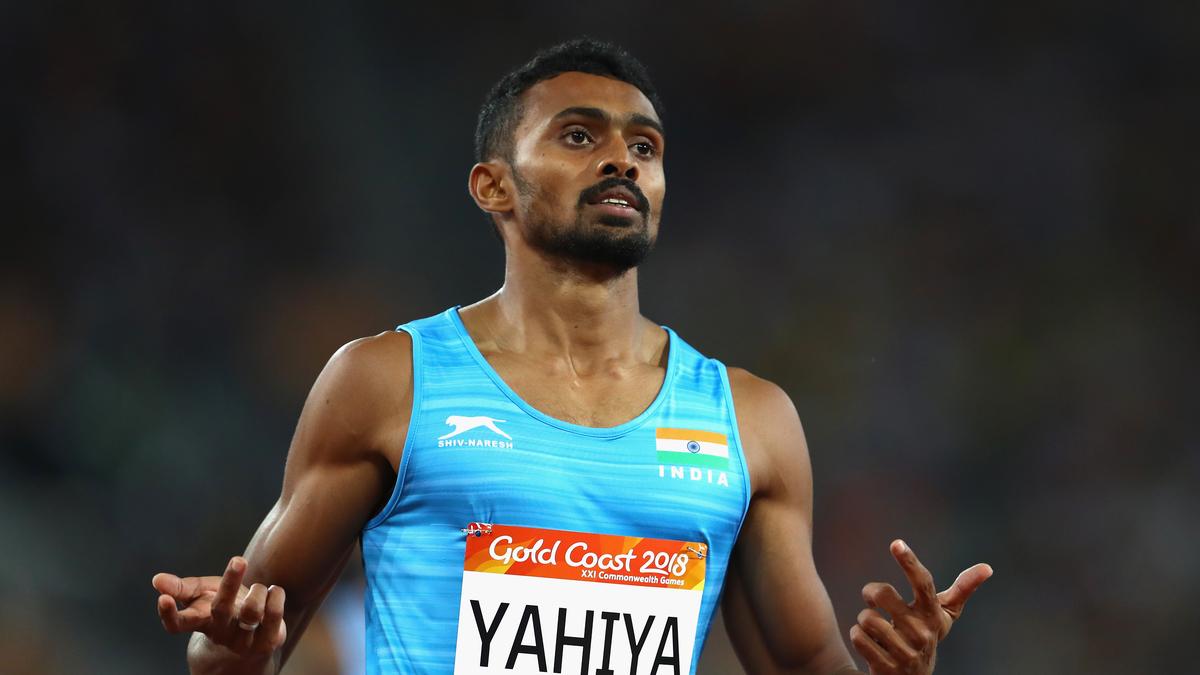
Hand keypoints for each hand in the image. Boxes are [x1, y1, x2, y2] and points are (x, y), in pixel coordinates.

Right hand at [152, 556, 286, 655]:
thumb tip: (156, 580)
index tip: (163, 597)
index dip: (168, 614)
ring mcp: (244, 640)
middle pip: (221, 609)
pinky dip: (275, 595)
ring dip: (257, 590)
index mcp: (200, 621)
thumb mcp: (201, 594)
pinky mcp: (267, 641)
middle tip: (238, 559)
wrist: (252, 631)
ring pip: (252, 611)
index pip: (178, 625)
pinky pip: (274, 614)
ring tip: (257, 587)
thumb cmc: (221, 605)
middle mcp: (220, 632)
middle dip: (231, 584)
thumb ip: (181, 587)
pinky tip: (273, 591)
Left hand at [849, 540, 991, 674]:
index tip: (896, 543)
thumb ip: (962, 589)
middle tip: (875, 600)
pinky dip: (858, 636)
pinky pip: (858, 637)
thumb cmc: (925, 634)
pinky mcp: (886, 667)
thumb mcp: (943, 614)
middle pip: (882, 594)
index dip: (909, 562)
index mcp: (933, 614)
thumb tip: (987, 568)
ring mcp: (905, 652)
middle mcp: (922, 633)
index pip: (923, 583)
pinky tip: (872, 644)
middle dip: (871, 593)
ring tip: (876, 629)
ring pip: (866, 617)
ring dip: (864, 620)